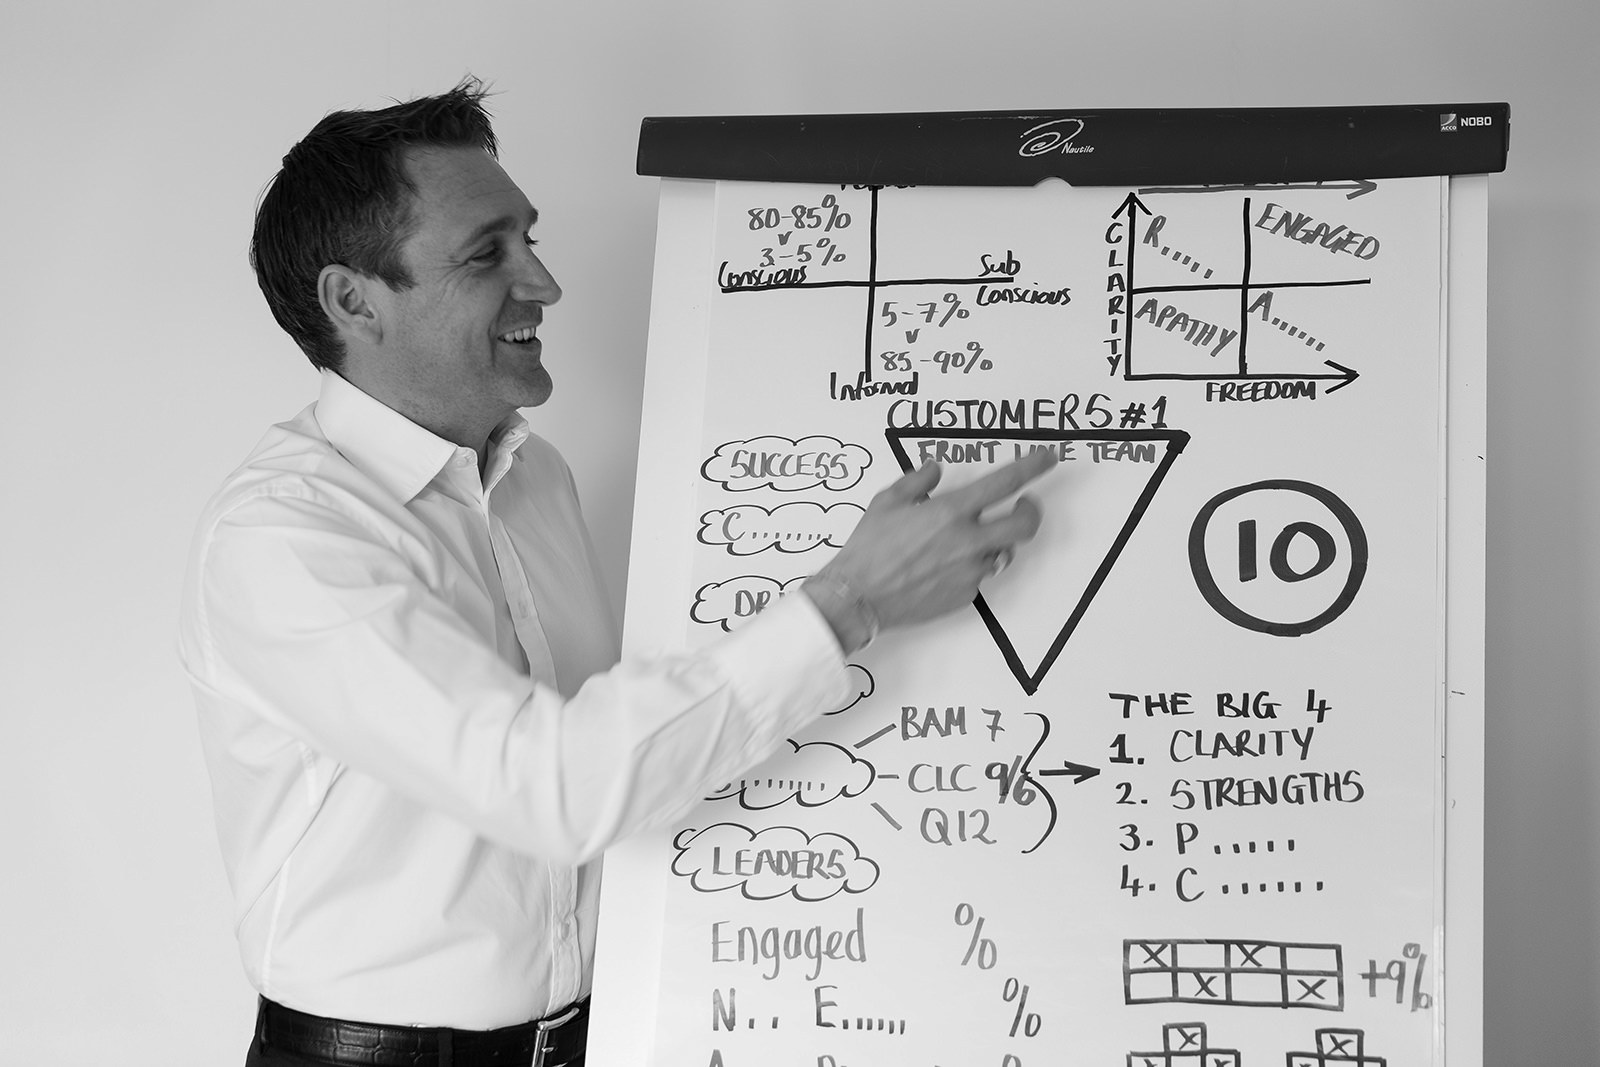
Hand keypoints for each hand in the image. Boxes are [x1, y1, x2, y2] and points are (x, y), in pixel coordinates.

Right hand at [803, 449, 1056, 650]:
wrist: (859, 597)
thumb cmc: (868, 548)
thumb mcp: (887, 501)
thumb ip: (917, 481)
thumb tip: (934, 471)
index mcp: (951, 512)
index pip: (1005, 483)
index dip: (1032, 467)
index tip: (1046, 459)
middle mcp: (968, 541)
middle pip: (1024, 525)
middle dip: (1031, 511)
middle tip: (1024, 505)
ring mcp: (970, 571)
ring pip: (1002, 553)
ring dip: (995, 543)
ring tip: (968, 542)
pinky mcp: (965, 596)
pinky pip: (979, 577)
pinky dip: (970, 568)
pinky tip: (944, 568)